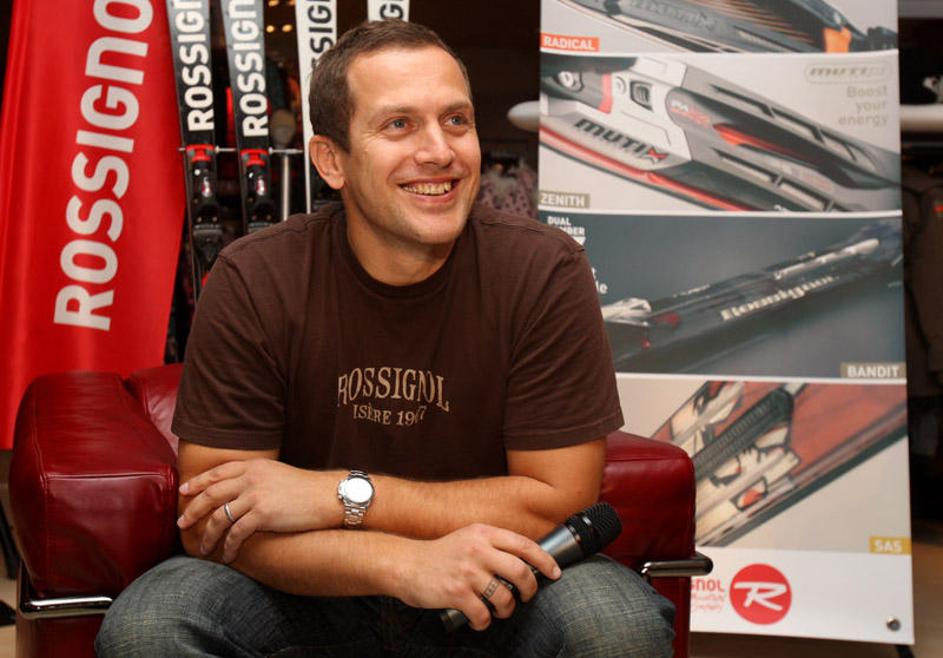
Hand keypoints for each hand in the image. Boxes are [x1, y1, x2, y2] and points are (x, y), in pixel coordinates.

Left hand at [177, 459, 339, 561]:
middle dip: (193, 510)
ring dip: (208, 535)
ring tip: (203, 548)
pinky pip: (237, 533)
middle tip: (182, 523)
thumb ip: (256, 477)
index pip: (217, 473)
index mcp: (253, 466)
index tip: (184, 492)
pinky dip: (229, 547)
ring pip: (220, 517)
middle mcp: (250, 478)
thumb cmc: (305, 488)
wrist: (327, 496)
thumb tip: (238, 489)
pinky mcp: (263, 514)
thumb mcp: (276, 473)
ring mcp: (255, 495)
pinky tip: (228, 556)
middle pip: (211, 494)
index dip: (197, 482)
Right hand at [394, 524, 560, 630]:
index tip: (554, 572)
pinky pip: (483, 615)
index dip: (544, 560)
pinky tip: (479, 620)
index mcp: (483, 533)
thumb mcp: (469, 538)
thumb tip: (526, 562)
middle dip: (530, 589)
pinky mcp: (456, 592)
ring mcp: (467, 571)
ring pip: (505, 597)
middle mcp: (477, 549)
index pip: (524, 545)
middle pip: (520, 572)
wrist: (406, 564)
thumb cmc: (441, 555)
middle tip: (526, 596)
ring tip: (500, 611)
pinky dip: (484, 622)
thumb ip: (493, 544)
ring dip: (507, 610)